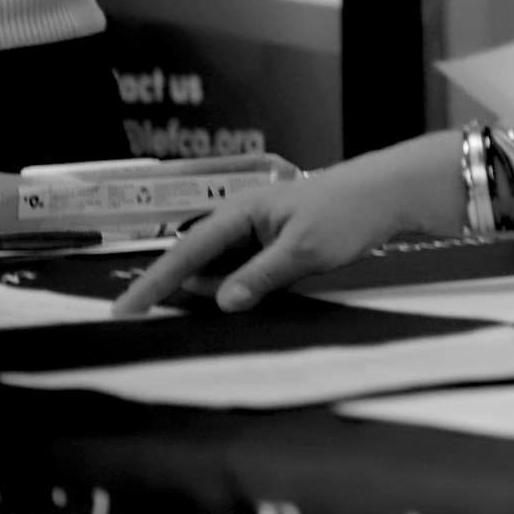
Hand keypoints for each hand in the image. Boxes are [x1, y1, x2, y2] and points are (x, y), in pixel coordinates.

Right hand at [114, 135, 460, 315]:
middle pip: (197, 261)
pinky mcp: (277, 241)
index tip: (123, 311)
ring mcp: (260, 230)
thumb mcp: (304, 251)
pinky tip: (247, 299)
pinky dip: (240, 286)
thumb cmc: (348, 213)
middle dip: (183, 290)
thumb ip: (260, 277)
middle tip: (171, 319)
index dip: (153, 284)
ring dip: (217, 290)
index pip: (186, 252)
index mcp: (241, 211)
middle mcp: (244, 218)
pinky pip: (244, 268)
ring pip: (221, 267)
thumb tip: (220, 301)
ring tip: (225, 307)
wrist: (390, 193)